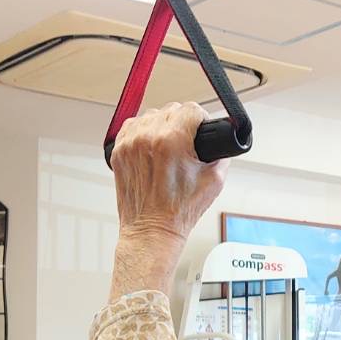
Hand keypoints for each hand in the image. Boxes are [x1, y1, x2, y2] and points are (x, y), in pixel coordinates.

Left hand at [111, 101, 227, 239]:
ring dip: (163, 125)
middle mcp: (148, 138)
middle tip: (187, 142)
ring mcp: (130, 144)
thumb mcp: (215, 181)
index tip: (201, 128)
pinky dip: (144, 132)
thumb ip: (221, 155)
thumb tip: (220, 142)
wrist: (152, 230)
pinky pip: (133, 126)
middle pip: (172, 110)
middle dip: (183, 123)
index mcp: (172, 142)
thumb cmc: (179, 211)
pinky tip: (152, 147)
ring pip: (151, 115)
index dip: (201, 118)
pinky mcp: (119, 151)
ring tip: (169, 146)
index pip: (191, 109)